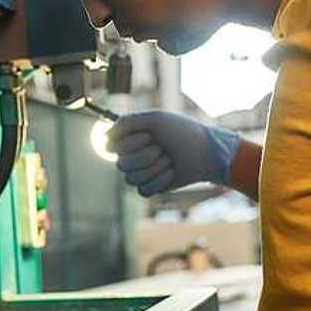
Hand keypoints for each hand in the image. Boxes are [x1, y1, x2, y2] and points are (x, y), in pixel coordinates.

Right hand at [107, 111, 239, 195]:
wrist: (206, 152)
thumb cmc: (183, 132)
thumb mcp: (155, 119)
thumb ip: (126, 122)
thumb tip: (104, 135)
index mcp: (131, 137)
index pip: (111, 147)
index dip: (128, 144)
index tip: (148, 135)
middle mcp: (133, 154)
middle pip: (121, 164)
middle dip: (146, 156)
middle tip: (163, 148)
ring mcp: (142, 172)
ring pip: (131, 179)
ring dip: (154, 168)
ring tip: (170, 160)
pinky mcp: (152, 186)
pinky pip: (143, 191)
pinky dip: (159, 181)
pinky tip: (172, 172)